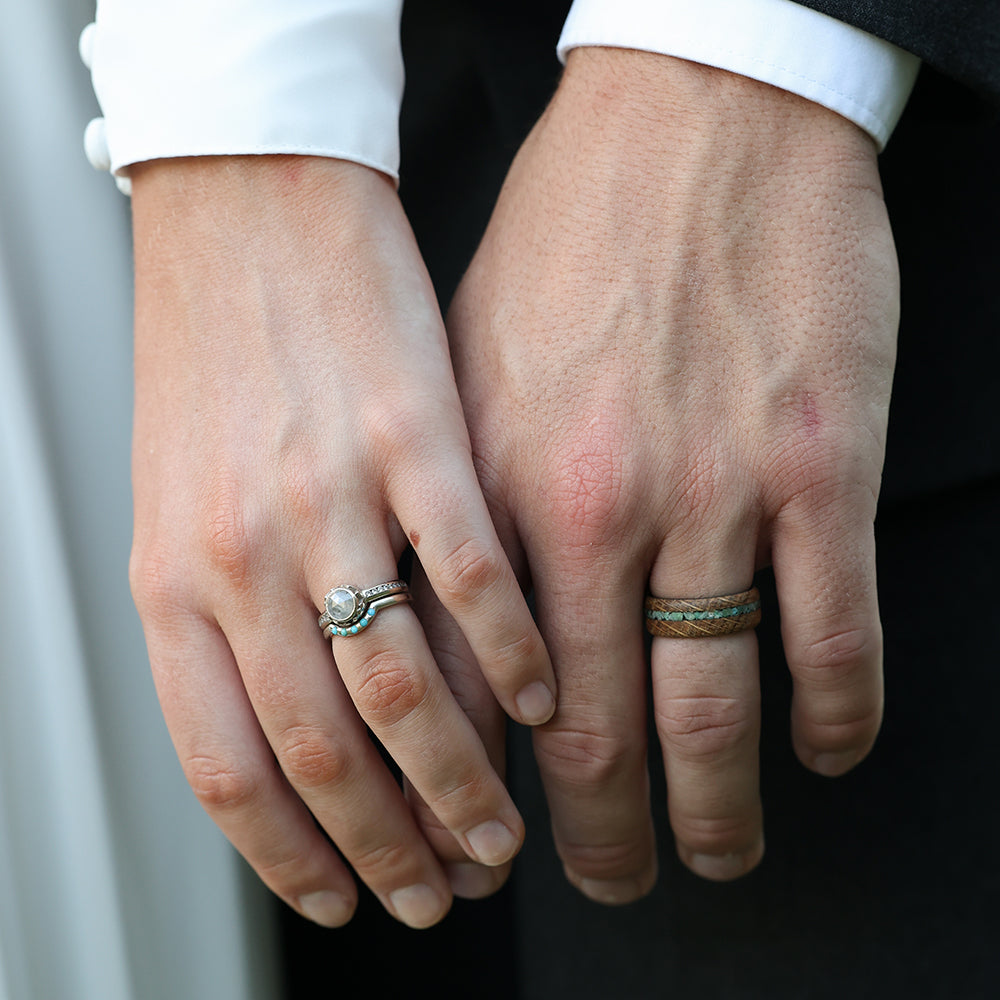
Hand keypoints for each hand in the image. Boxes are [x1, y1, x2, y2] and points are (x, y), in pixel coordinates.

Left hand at [128, 156, 555, 926]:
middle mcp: (247, 551)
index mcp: (178, 576)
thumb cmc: (226, 346)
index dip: (294, 856)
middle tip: (444, 890)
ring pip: (400, 688)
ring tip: (503, 831)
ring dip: (461, 782)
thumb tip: (308, 719)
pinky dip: (512, 657)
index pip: (229, 766)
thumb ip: (239, 615)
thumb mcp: (188, 495)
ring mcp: (333, 494)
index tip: (348, 899)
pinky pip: (470, 578)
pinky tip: (545, 699)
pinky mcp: (416, 434)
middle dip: (390, 847)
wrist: (250, 199)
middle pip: (323, 751)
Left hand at [430, 50, 895, 899]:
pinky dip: (837, 716)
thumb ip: (459, 501)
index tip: (500, 833)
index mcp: (499, 484)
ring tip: (720, 856)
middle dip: (601, 833)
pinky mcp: (822, 466)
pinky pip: (835, 634)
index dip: (489, 780)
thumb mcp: (467, 363)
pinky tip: (828, 752)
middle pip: (597, 725)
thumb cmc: (570, 235)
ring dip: (719, 807)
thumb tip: (460, 626)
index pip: (482, 681)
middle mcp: (601, 504)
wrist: (692, 117)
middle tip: (610, 883)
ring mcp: (719, 491)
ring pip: (717, 705)